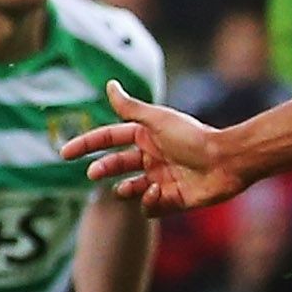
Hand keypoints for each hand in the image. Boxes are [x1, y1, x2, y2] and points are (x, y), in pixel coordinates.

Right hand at [64, 82, 246, 211]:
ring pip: (130, 189)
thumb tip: (108, 84)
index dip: (86, 144)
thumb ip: (130, 107)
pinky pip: (150, 207)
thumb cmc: (193, 138)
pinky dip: (149, 202)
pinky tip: (158, 193)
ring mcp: (162, 179)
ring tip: (131, 187)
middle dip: (103, 169)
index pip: (108, 139)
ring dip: (127, 189)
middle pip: (116, 165)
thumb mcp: (157, 121)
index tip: (64, 153)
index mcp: (146, 136)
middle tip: (93, 174)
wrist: (226, 162)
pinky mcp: (173, 200)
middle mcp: (152, 157)